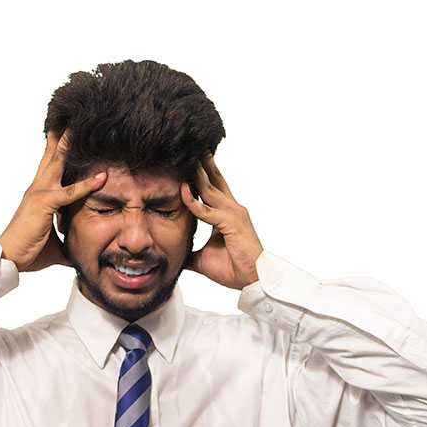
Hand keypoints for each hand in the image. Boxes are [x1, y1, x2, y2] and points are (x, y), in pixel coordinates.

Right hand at [0, 131, 106, 271]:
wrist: (9, 257)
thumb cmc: (29, 250)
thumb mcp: (56, 243)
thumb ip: (70, 240)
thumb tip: (82, 250)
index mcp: (40, 193)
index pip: (52, 165)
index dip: (59, 148)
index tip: (67, 133)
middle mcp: (39, 187)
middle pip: (54, 154)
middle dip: (64, 134)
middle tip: (75, 115)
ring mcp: (40, 192)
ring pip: (60, 162)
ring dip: (72, 144)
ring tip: (84, 125)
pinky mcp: (45, 203)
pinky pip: (70, 193)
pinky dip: (87, 184)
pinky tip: (102, 177)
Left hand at [180, 155, 263, 289]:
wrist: (252, 280)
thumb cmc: (233, 268)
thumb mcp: (203, 258)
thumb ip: (190, 250)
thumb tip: (174, 254)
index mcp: (228, 213)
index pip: (214, 187)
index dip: (203, 174)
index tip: (191, 161)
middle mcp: (232, 208)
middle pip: (214, 180)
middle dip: (202, 164)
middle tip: (190, 146)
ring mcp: (233, 214)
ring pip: (210, 189)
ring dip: (196, 174)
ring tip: (185, 157)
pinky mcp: (231, 224)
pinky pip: (207, 211)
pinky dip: (193, 202)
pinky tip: (182, 191)